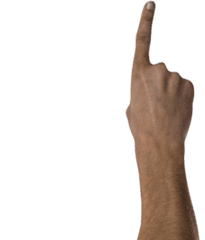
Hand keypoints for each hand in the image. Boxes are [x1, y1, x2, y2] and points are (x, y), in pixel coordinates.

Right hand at [125, 1, 194, 151]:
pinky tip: (176, 112)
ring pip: (174, 81)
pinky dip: (182, 98)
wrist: (160, 145)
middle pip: (161, 71)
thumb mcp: (133, 108)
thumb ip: (141, 90)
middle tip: (156, 108)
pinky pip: (185, 87)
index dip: (146, 21)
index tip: (151, 4)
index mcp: (138, 75)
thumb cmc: (142, 130)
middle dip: (160, 86)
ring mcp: (175, 76)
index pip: (143, 41)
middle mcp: (157, 70)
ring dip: (172, 94)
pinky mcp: (188, 84)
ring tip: (166, 113)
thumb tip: (153, 89)